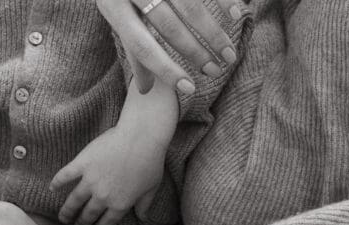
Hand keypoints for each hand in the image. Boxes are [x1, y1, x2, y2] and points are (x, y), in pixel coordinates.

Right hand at [52, 126, 164, 224]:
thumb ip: (145, 205)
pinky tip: (52, 188)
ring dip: (67, 211)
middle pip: (88, 214)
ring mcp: (90, 180)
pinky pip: (65, 176)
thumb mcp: (151, 188)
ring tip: (63, 217)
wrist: (140, 137)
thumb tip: (143, 218)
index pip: (106, 222)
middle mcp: (103, 196)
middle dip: (82, 222)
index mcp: (120, 204)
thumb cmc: (150, 161)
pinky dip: (57, 182)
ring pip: (74, 200)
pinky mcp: (82, 163)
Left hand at [96, 0, 243, 93]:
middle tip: (216, 71)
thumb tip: (144, 90)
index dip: (165, 70)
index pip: (141, 46)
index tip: (189, 88)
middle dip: (195, 52)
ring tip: (229, 54)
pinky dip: (222, 0)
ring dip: (213, 33)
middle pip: (169, 26)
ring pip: (189, 6)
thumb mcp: (117, 15)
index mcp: (113, 7)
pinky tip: (235, 16)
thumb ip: (132, 49)